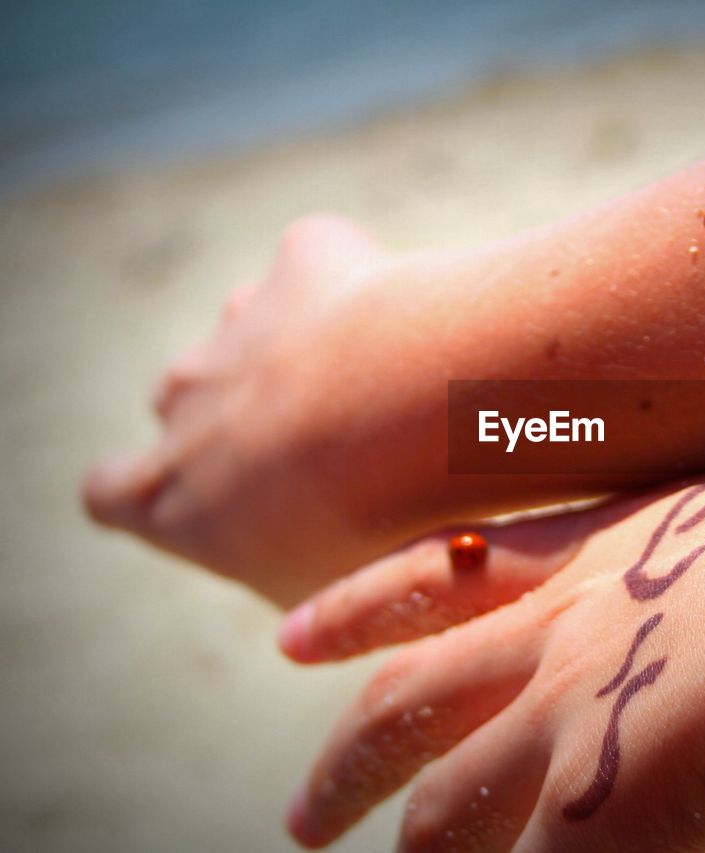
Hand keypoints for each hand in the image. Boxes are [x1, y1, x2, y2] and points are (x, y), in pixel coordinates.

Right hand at [81, 214, 510, 603]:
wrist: (411, 417)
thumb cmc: (374, 532)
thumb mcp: (329, 603)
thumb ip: (301, 581)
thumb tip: (330, 594)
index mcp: (170, 500)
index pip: (113, 493)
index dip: (150, 491)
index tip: (213, 497)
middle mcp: (184, 403)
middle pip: (191, 404)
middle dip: (251, 417)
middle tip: (344, 448)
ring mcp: (236, 326)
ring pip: (257, 333)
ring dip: (307, 354)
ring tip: (392, 393)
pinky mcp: (301, 261)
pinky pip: (323, 267)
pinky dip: (360, 288)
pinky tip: (413, 325)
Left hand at [280, 455, 704, 851]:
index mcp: (599, 561)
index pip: (445, 578)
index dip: (362, 609)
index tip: (294, 637)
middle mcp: (562, 638)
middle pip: (410, 703)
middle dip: (347, 761)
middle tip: (303, 817)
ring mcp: (568, 723)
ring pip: (443, 808)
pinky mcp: (596, 812)